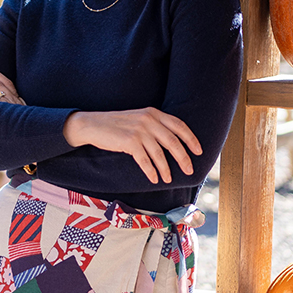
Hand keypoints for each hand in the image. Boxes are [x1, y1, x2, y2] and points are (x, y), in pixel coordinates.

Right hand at [63, 108, 201, 183]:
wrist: (93, 125)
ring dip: (166, 169)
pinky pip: (145, 160)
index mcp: (154, 113)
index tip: (199, 150)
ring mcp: (139, 130)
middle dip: (183, 157)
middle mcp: (149, 120)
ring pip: (160, 153)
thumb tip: (173, 143)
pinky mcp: (129, 142)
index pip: (179, 125)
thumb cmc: (117, 125)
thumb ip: (154, 126)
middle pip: (173, 141)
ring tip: (169, 179)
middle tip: (190, 170)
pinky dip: (151, 171)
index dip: (191, 138)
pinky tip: (154, 179)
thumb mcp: (138, 119)